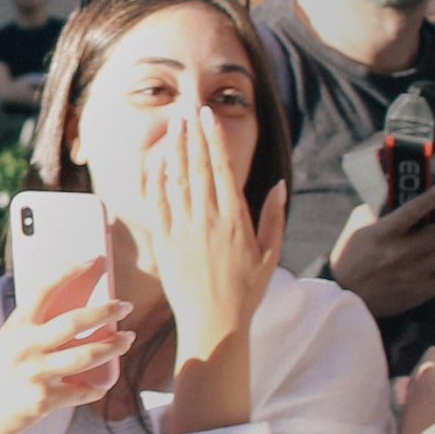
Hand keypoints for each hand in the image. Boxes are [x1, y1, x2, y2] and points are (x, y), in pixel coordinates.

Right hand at [0, 258, 133, 433]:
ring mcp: (34, 374)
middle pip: (73, 322)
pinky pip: (82, 391)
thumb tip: (80, 309)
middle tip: (125, 305)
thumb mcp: (10, 344)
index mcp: (15, 329)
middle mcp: (24, 348)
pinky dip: (96, 388)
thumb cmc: (4, 372)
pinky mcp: (44, 399)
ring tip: (128, 338)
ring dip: (113, 346)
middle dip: (105, 311)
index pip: (42, 292)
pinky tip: (101, 385)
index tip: (90, 261)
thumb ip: (36, 327)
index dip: (67, 274)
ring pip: (86, 356)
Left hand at [140, 107, 285, 359]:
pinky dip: (155, 182)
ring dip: (175, 151)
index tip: (210, 118)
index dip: (215, 141)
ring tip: (174, 127)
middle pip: (199, 169)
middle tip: (189, 111)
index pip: (223, 170)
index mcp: (235, 220)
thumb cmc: (246, 290)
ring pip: (177, 182)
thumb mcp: (270, 253)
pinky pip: (157, 206)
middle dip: (194, 137)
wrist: (213, 322)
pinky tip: (155, 163)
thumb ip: (274, 217)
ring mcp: (183, 231)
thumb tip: (279, 185)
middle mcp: (207, 220)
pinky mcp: (164, 243)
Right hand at [330, 185, 434, 317]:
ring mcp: (412, 273)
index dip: (433, 196)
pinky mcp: (420, 292)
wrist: (343, 299)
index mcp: (381, 235)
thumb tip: (381, 201)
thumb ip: (367, 214)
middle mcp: (399, 252)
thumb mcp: (352, 233)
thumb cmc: (348, 263)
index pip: (413, 210)